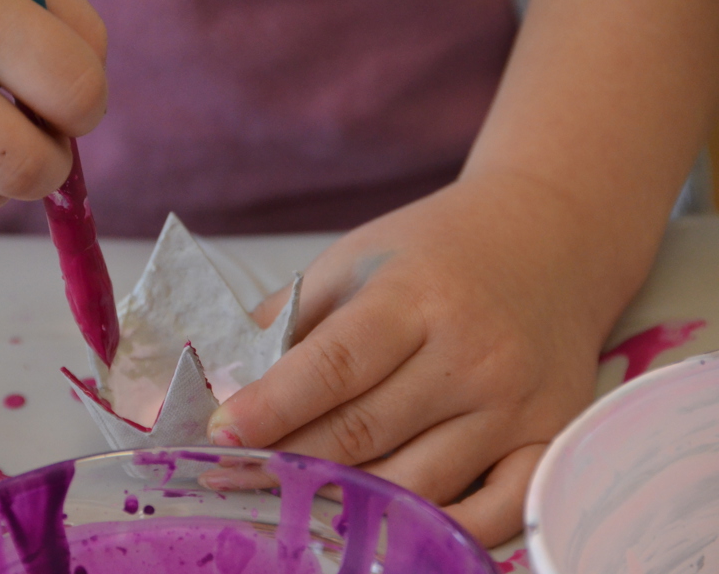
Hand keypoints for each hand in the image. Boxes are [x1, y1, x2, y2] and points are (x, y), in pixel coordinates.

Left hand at [206, 177, 606, 546]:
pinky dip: (437, 532)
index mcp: (416, 298)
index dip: (271, 407)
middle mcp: (473, 355)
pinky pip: (496, 514)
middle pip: (364, 433)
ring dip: (342, 503)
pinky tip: (384, 528)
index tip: (219, 434)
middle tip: (228, 476)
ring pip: (415, 484)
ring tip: (286, 502)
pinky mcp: (552, 439)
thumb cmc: (438, 250)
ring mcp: (517, 405)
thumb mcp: (356, 259)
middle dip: (285, 462)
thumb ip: (289, 319)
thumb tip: (222, 382)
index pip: (334, 366)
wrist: (552, 238)